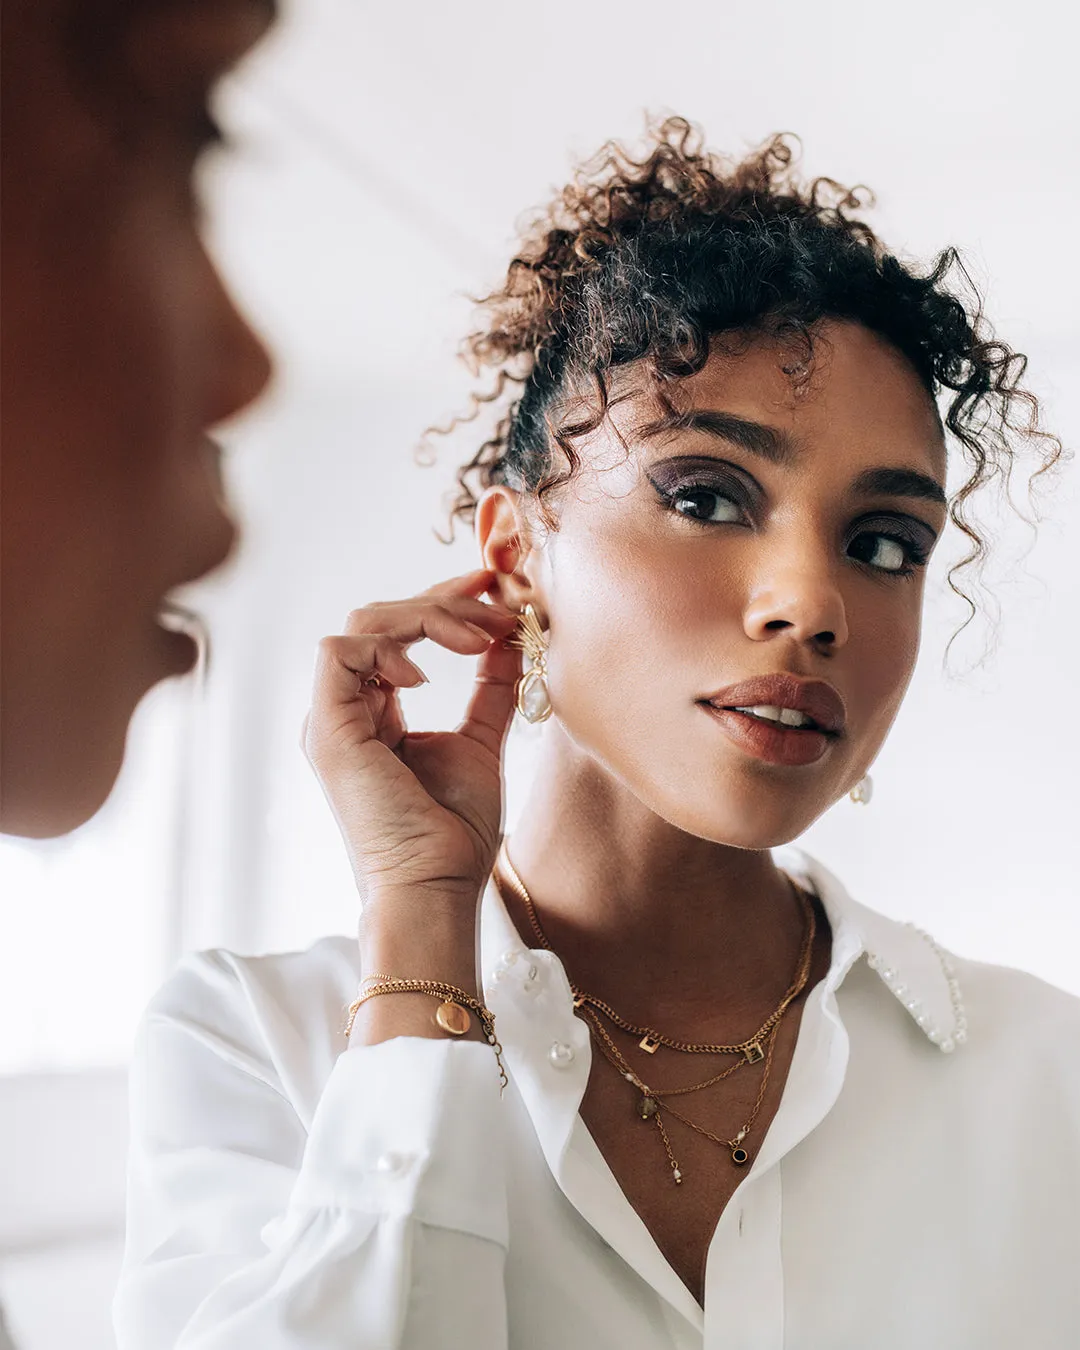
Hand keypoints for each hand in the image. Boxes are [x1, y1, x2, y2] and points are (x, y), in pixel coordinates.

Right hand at [302, 570, 520, 908]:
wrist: (435, 885)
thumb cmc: (452, 832)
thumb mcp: (480, 741)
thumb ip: (489, 690)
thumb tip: (509, 639)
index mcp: (374, 713)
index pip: (398, 633)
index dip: (443, 602)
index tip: (491, 589)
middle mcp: (346, 710)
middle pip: (380, 618)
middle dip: (443, 602)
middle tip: (496, 608)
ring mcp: (331, 718)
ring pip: (362, 624)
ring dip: (427, 618)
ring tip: (478, 638)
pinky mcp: (327, 729)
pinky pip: (341, 652)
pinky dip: (389, 648)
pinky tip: (430, 676)